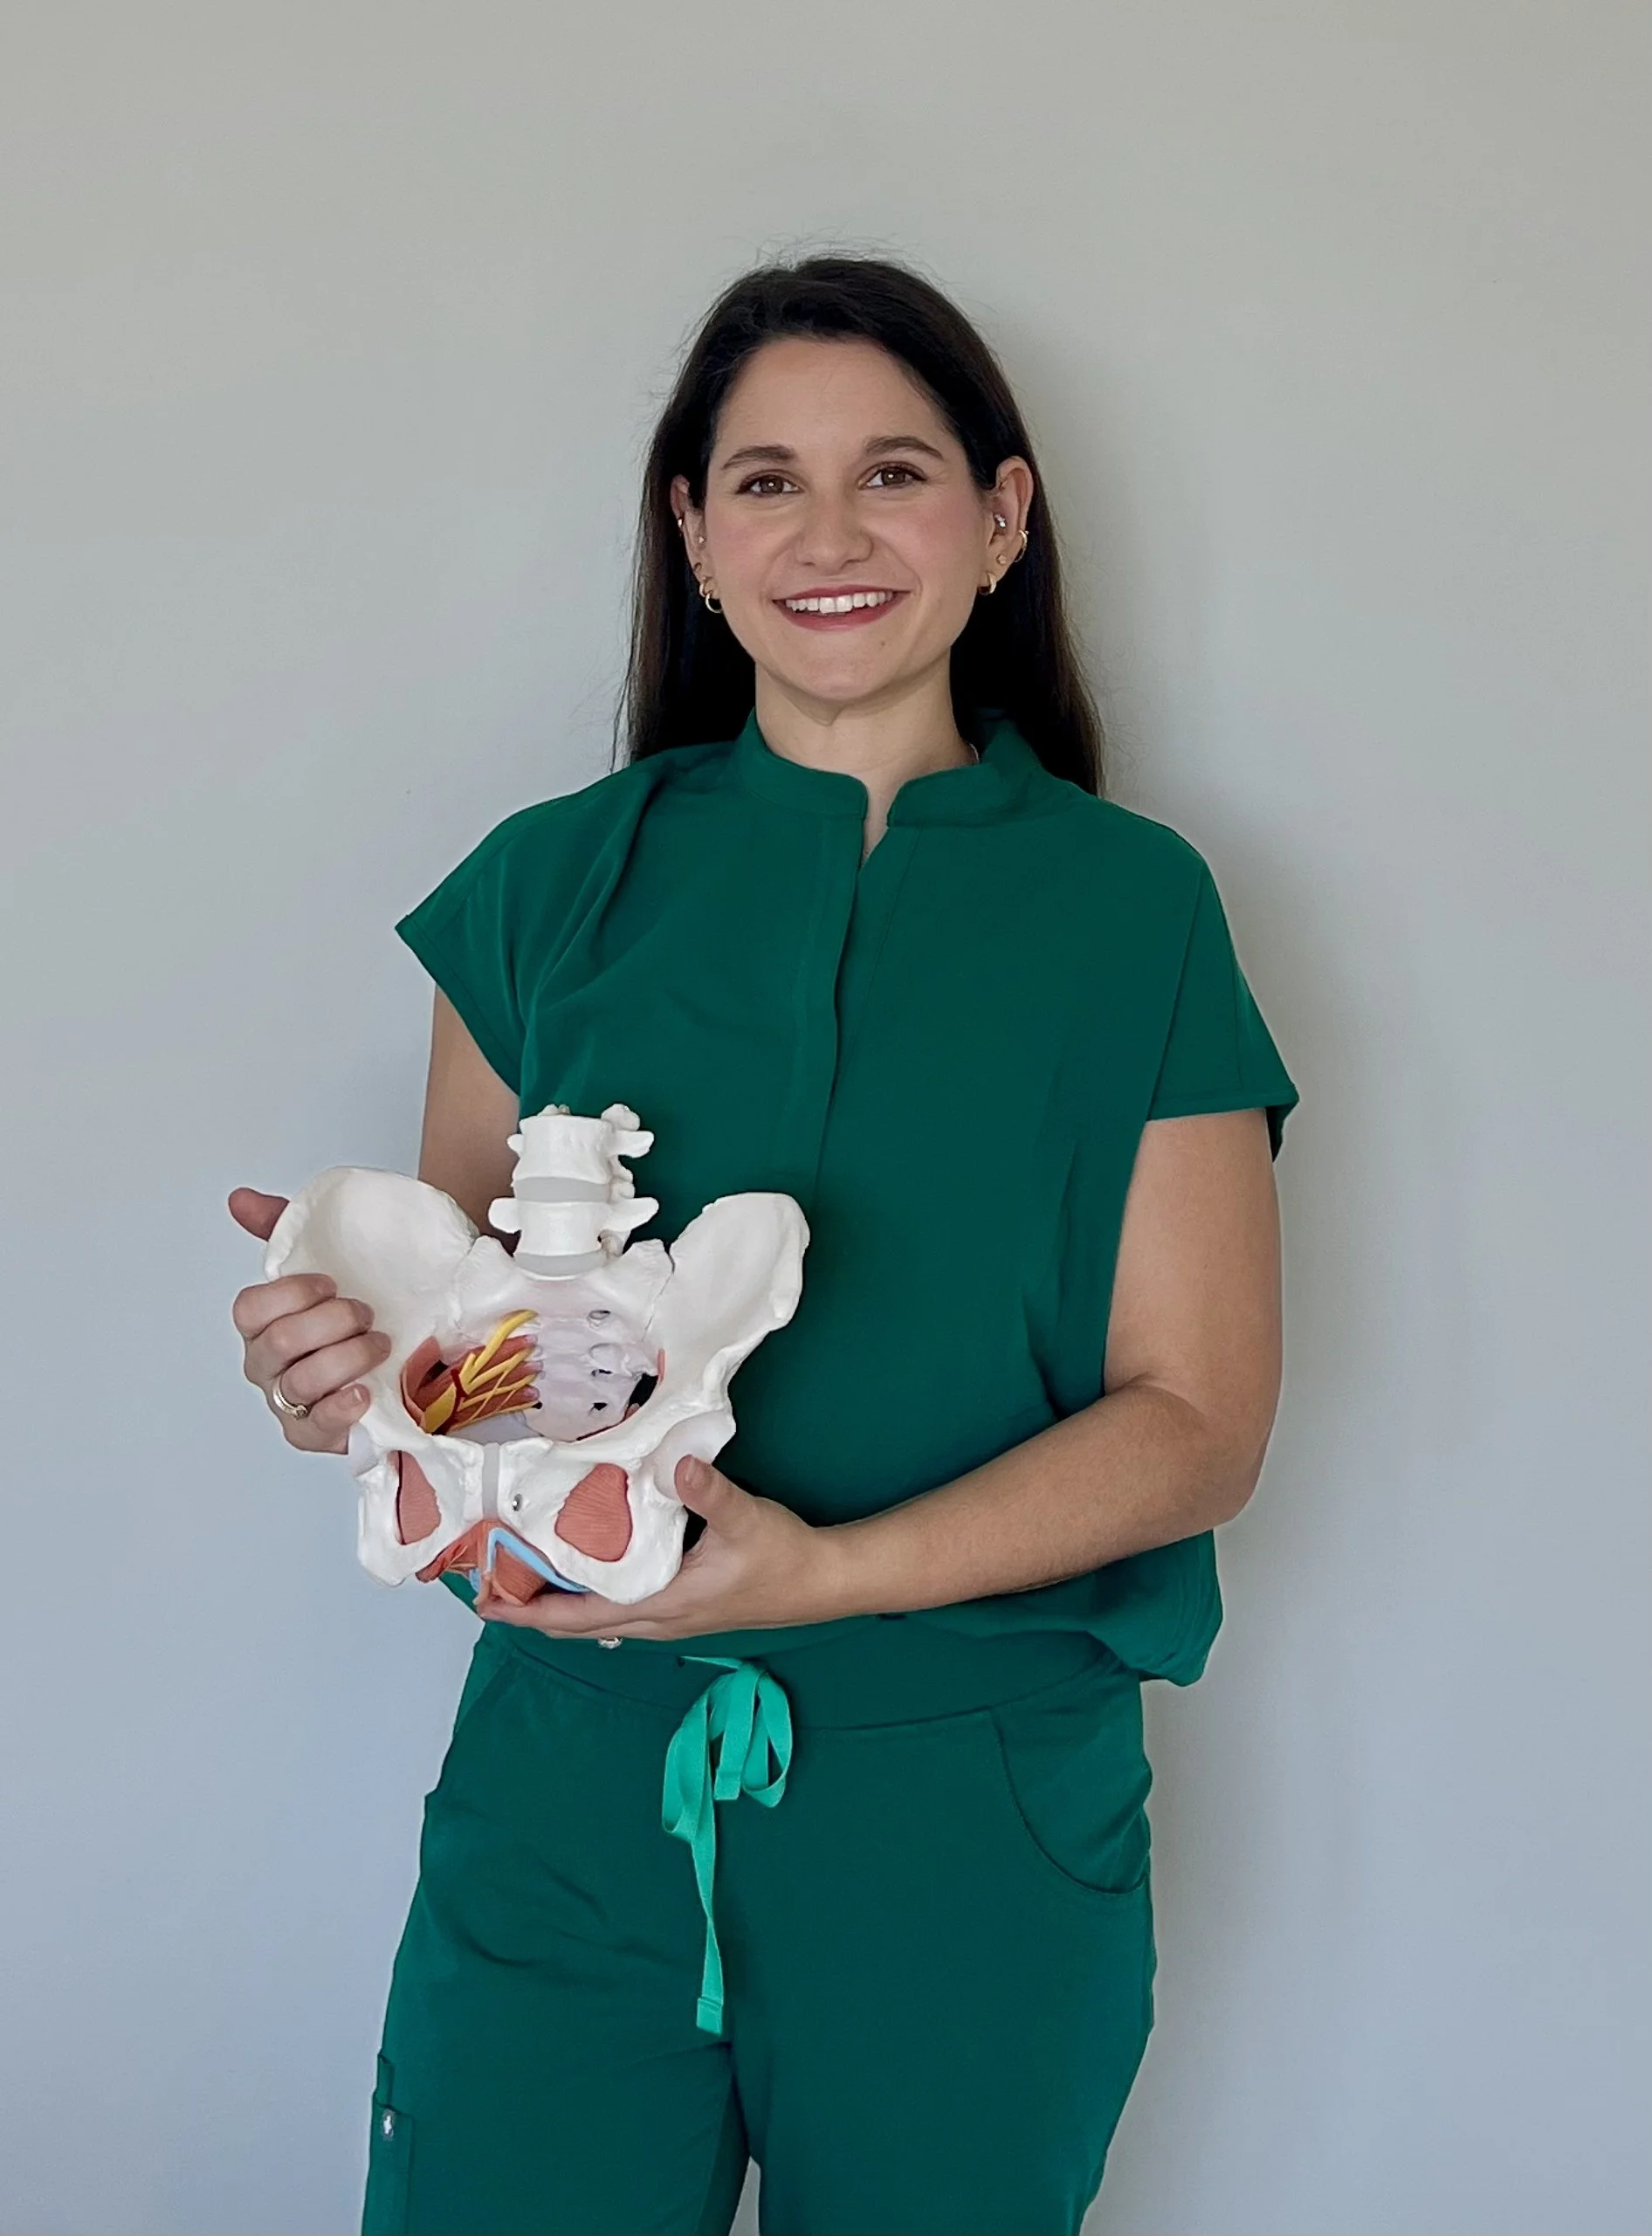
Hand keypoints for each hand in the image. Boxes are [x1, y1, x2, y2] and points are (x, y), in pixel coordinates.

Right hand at [228, 1186, 391, 1453]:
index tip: (331, 1283)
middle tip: (367, 1314)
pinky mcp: (313, 1435)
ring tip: (381, 1345)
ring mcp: (286, 1403)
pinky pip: (316, 1427)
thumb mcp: (323, 1261)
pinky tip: (365, 1391)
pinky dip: (342, 1407)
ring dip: (348, 1357)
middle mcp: (264, 1365)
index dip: (291, 1293)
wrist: (404, 1361)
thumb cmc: (349, 1313)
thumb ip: (281, 1227)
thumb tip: (240, 1198)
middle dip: (331, 1322)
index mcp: (260, 1324)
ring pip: (302, 1381)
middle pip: (279, 1343)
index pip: (250, 1309)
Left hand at [475, 1455, 857, 1640]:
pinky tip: (578, 1575)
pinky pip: (618, 1607)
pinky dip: (586, 1596)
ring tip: (518, 1579)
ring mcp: (669, 1616)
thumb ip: (709, 1492)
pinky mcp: (682, 1606)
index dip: (532, 1612)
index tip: (488, 1602)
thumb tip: (676, 1463)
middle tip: (484, 1588)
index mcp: (663, 1605)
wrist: (823, 1582)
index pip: (582, 1617)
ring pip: (597, 1619)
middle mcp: (658, 1619)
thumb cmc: (782, 1556)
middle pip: (578, 1625)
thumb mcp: (746, 1519)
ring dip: (556, 1604)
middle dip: (530, 1610)